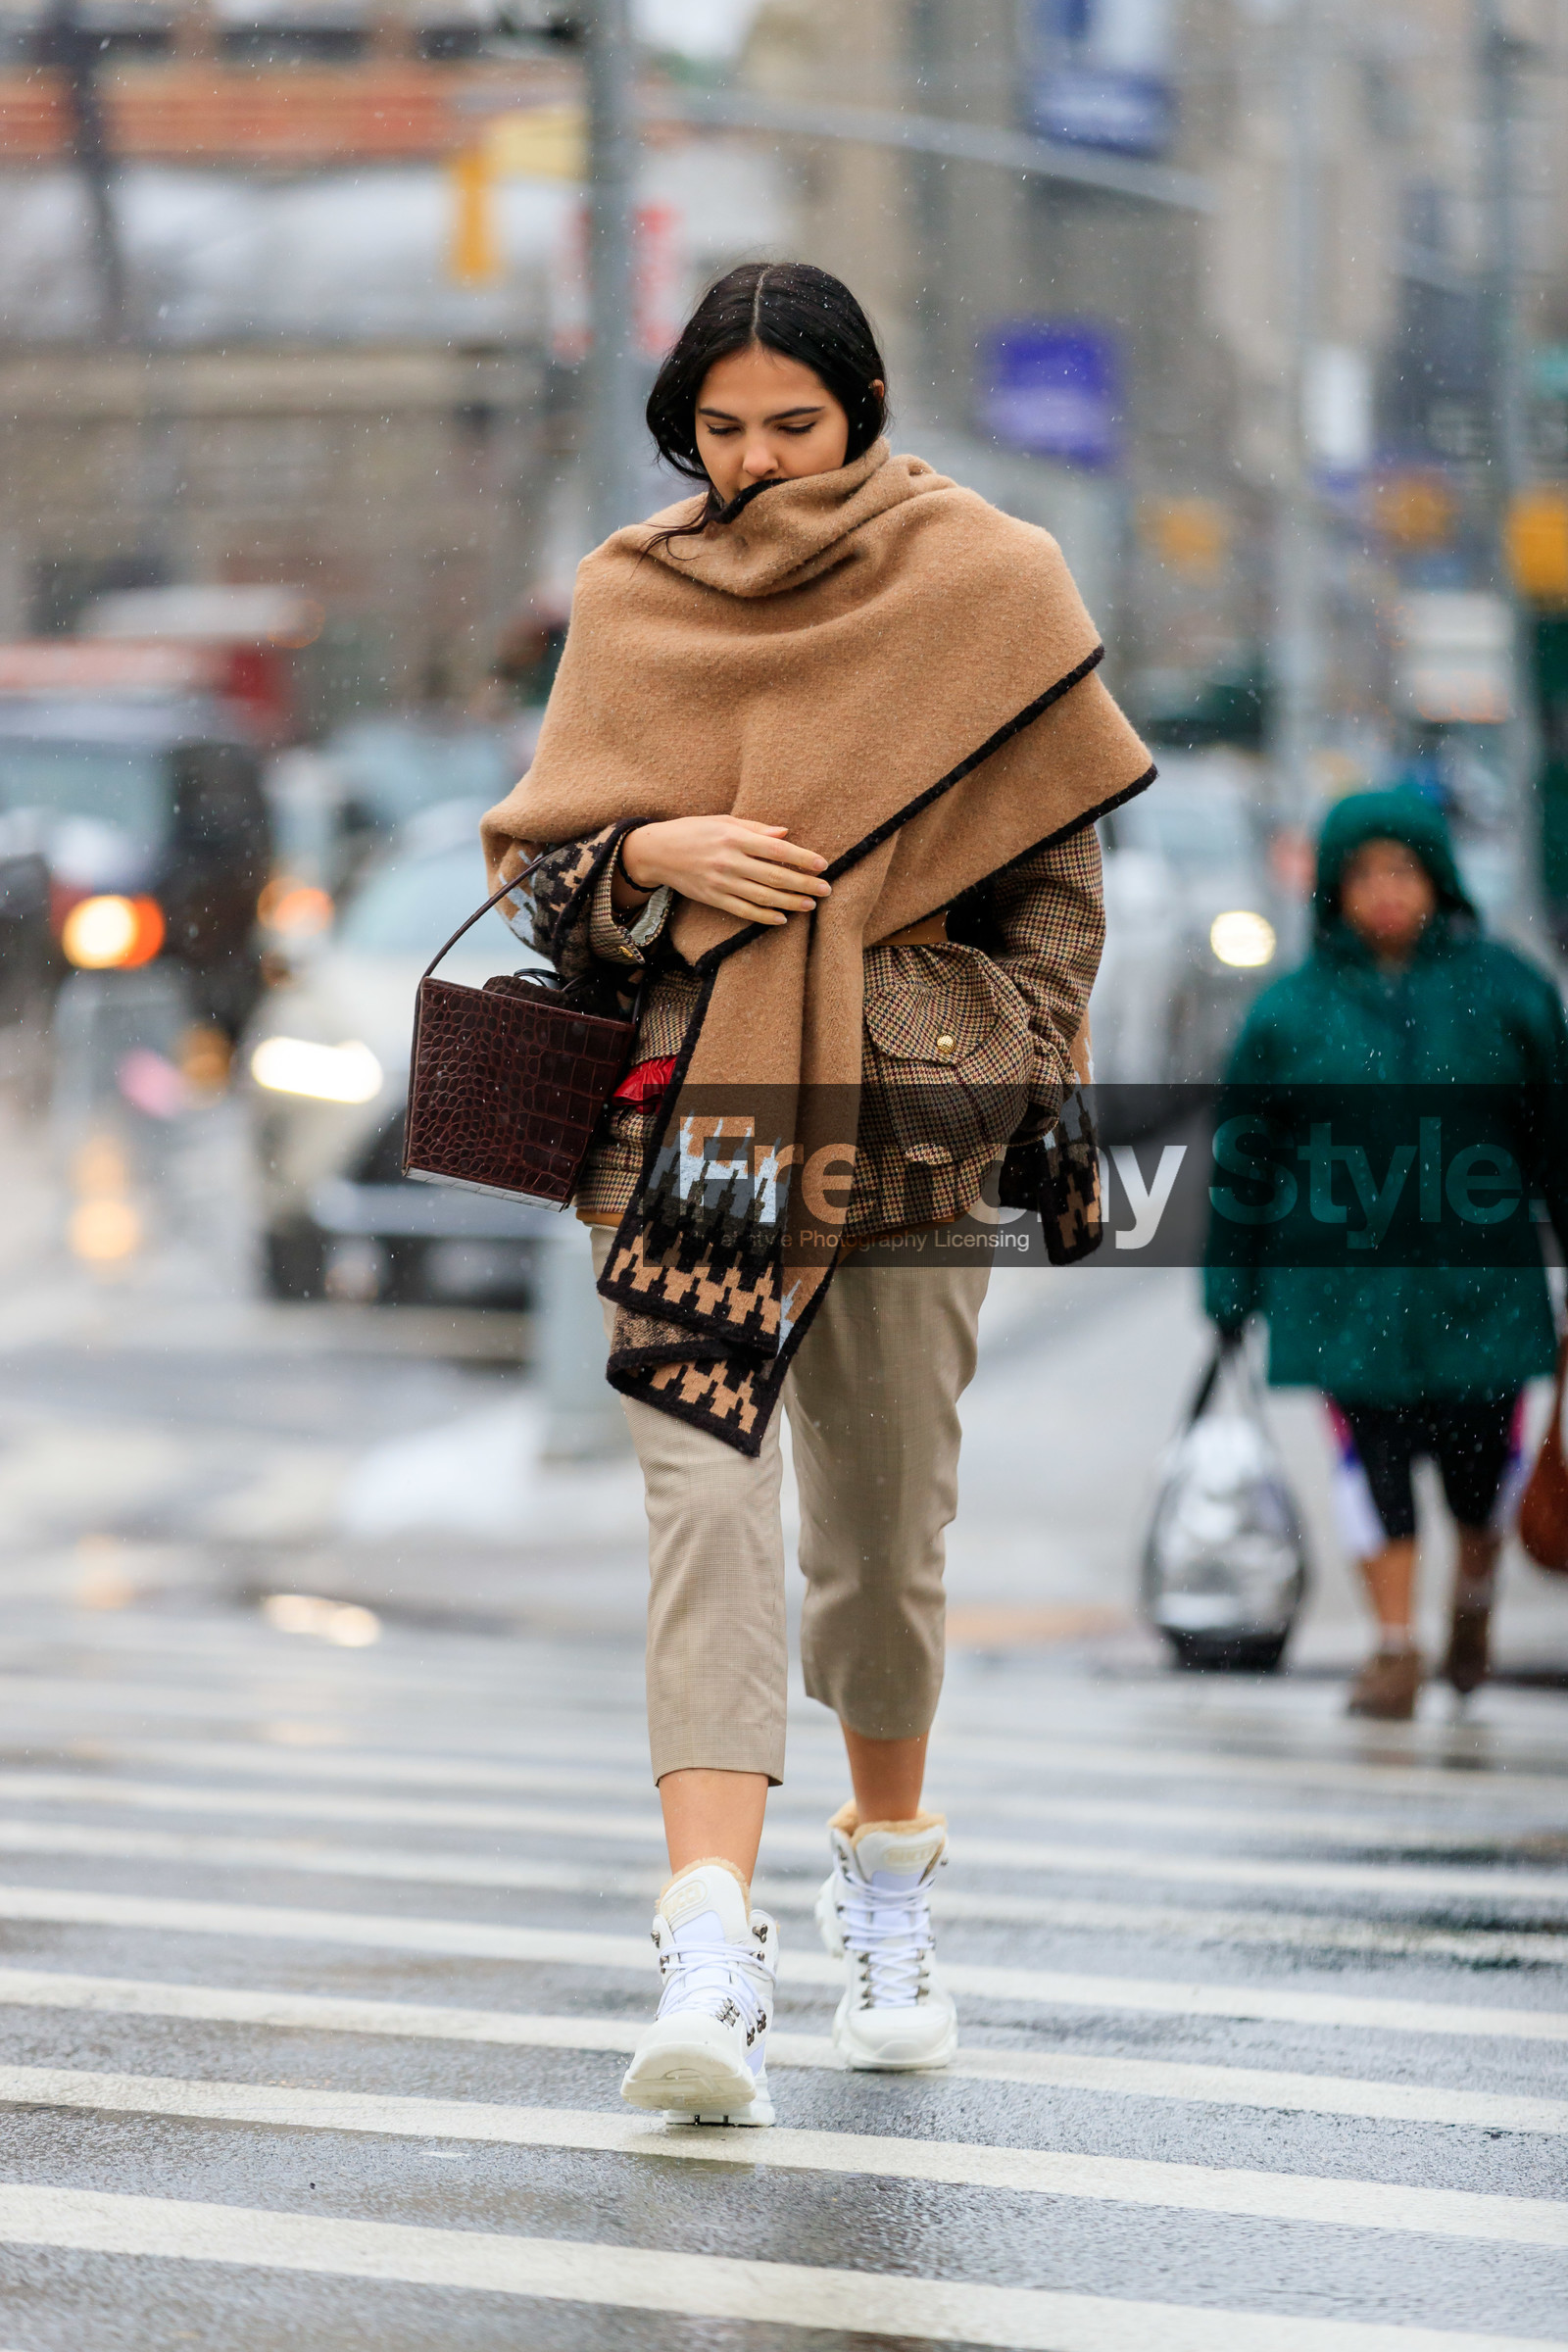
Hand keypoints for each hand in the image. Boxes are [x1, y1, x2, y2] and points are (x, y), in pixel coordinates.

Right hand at [619, 816, 830, 926]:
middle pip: (775, 876)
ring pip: (763, 897)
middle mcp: (730, 860)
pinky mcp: (713, 898)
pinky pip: (744, 911)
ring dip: (790, 902)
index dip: (803, 858)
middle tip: (826, 889)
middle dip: (804, 884)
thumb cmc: (694, 830)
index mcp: (735, 837)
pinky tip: (782, 918)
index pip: (777, 849)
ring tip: (810, 905)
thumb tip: (786, 833)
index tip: (823, 864)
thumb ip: (756, 828)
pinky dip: (765, 917)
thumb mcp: (723, 820)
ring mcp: (721, 882)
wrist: (657, 851)